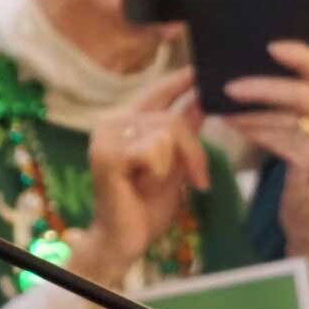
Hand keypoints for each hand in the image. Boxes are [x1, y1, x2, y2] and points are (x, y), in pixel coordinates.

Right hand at [79, 68, 208, 284]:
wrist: (125, 240)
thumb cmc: (147, 205)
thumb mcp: (175, 162)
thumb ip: (185, 131)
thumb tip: (202, 99)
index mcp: (127, 123)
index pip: (158, 92)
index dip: (179, 80)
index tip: (201, 67)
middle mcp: (113, 123)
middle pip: (172, 117)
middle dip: (194, 151)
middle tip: (199, 180)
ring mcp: (106, 137)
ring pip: (167, 131)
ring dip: (177, 164)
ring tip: (159, 186)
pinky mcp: (107, 155)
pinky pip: (154, 150)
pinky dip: (158, 173)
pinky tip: (142, 187)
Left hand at [224, 41, 308, 276]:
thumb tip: (266, 66)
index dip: (301, 56)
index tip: (270, 46)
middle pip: (306, 90)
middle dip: (264, 83)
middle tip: (231, 84)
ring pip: (287, 112)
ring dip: (250, 108)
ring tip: (225, 102)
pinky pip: (276, 135)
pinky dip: (251, 127)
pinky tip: (231, 123)